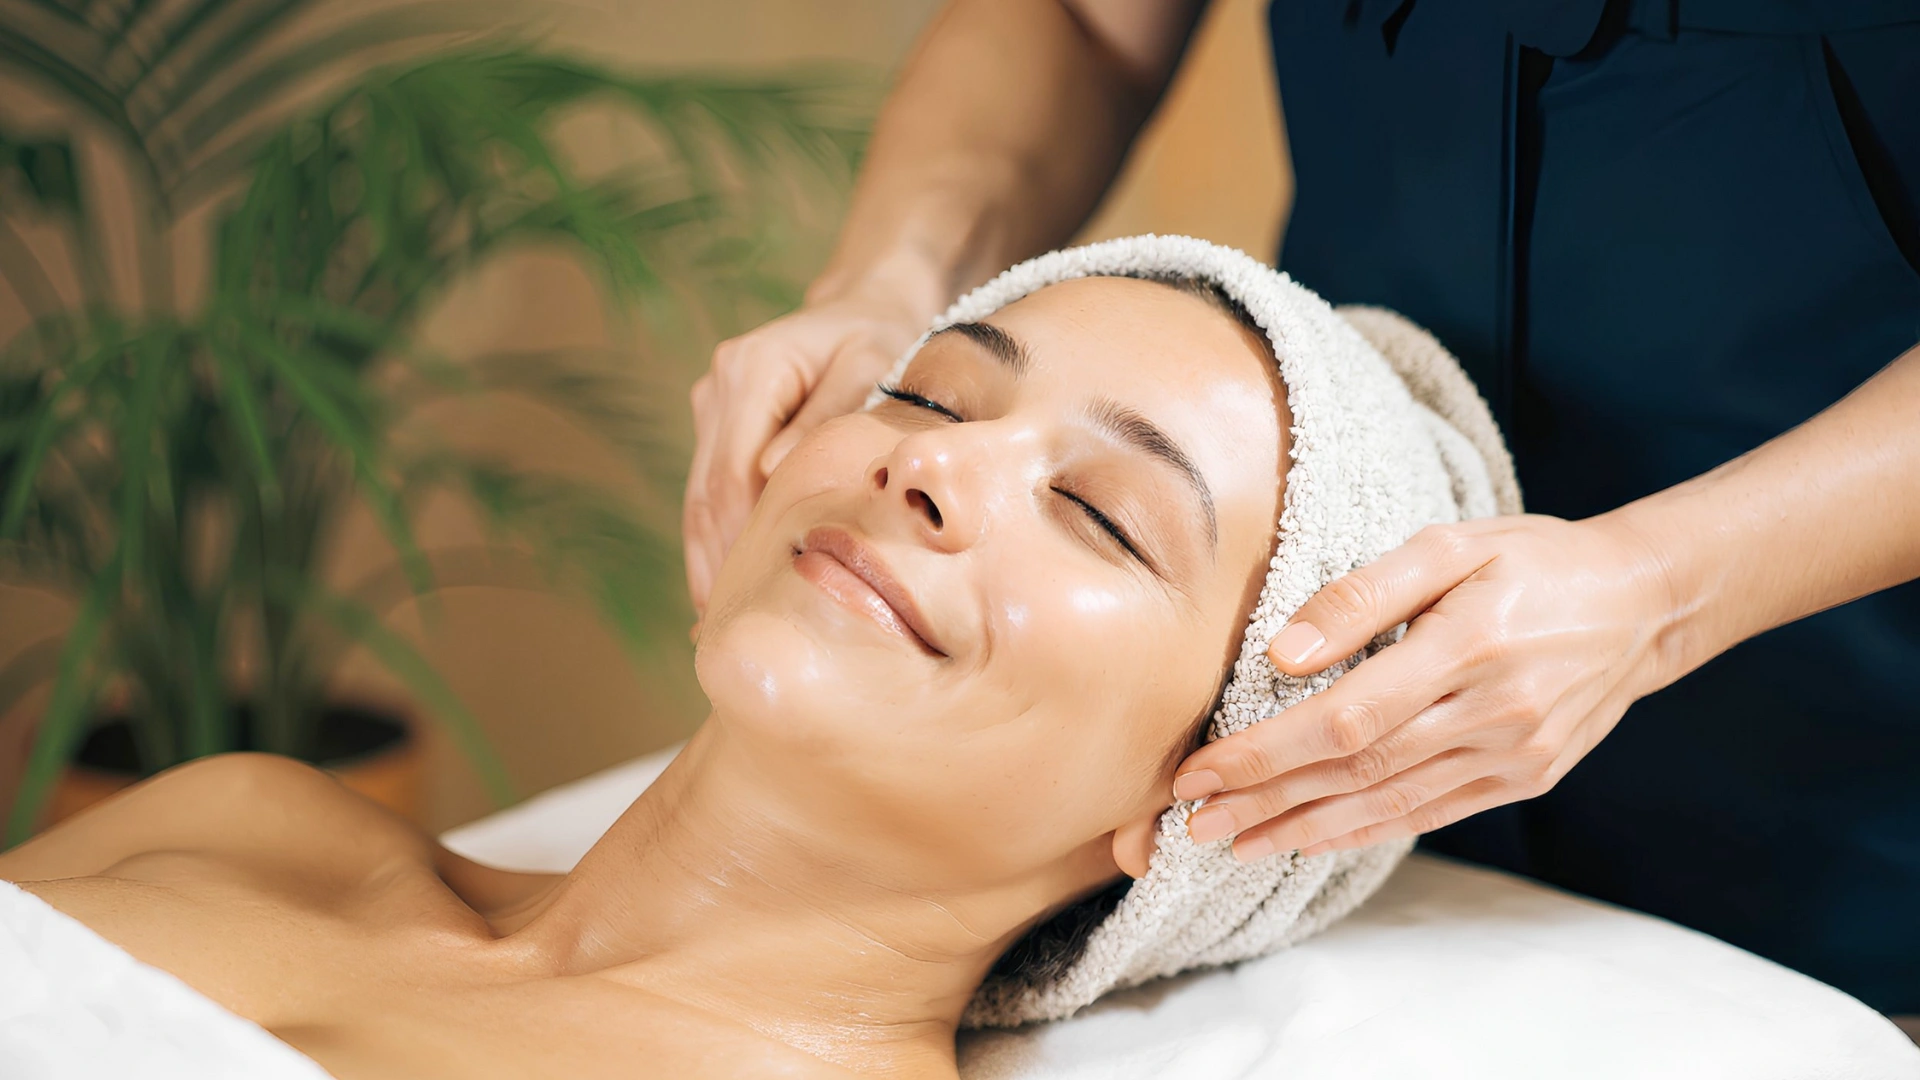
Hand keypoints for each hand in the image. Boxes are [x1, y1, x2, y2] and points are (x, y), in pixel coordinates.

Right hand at [684, 292, 928, 611]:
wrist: (867, 303)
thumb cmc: (882, 337)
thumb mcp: (871, 367)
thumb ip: (825, 418)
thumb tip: (774, 472)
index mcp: (752, 370)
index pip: (732, 472)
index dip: (739, 539)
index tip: (756, 595)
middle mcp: (719, 386)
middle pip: (706, 492)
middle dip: (718, 563)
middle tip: (734, 627)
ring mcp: (712, 405)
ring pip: (698, 498)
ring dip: (708, 560)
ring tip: (719, 624)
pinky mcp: (718, 425)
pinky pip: (709, 492)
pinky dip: (715, 541)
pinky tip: (720, 592)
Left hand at [1171, 514, 1678, 860]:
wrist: (1645, 603)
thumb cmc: (1534, 560)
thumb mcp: (1450, 544)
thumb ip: (1362, 596)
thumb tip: (1282, 654)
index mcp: (1468, 645)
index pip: (1345, 718)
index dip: (1266, 751)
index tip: (1200, 770)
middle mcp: (1491, 712)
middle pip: (1355, 770)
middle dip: (1265, 801)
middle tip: (1190, 824)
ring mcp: (1512, 754)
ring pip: (1387, 803)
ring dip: (1302, 828)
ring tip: (1232, 842)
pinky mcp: (1524, 777)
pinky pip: (1429, 813)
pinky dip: (1363, 831)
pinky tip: (1311, 840)